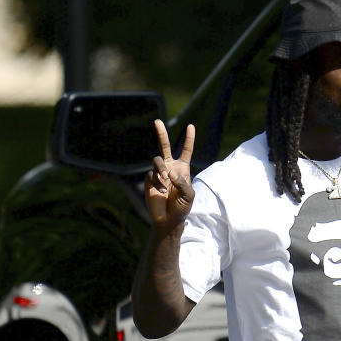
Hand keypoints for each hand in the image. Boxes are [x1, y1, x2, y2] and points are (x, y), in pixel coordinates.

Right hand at [146, 119, 194, 233]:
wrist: (168, 219)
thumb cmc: (182, 207)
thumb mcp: (189, 195)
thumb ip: (182, 182)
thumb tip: (170, 172)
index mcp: (182, 169)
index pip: (186, 150)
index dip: (188, 139)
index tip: (190, 126)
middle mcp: (170, 168)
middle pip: (164, 146)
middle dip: (161, 133)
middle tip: (157, 121)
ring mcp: (158, 173)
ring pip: (157, 160)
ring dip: (161, 168)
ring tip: (165, 179)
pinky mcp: (149, 180)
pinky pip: (151, 174)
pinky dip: (157, 182)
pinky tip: (161, 192)